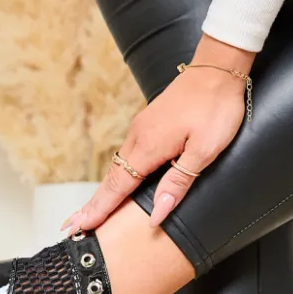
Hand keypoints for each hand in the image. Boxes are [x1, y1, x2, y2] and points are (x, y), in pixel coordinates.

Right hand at [63, 35, 254, 231]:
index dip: (100, 209)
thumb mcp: (204, 151)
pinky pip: (126, 156)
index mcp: (149, 146)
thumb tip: (157, 214)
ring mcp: (142, 129)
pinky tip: (116, 184)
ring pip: (117, 168)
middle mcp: (139, 137)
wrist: (219, 67)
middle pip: (110, 179)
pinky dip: (116, 176)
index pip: (118, 186)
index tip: (81, 226)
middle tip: (73, 226)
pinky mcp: (149, 124)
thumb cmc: (215, 107)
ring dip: (103, 192)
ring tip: (91, 212)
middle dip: (93, 205)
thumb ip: (178, 183)